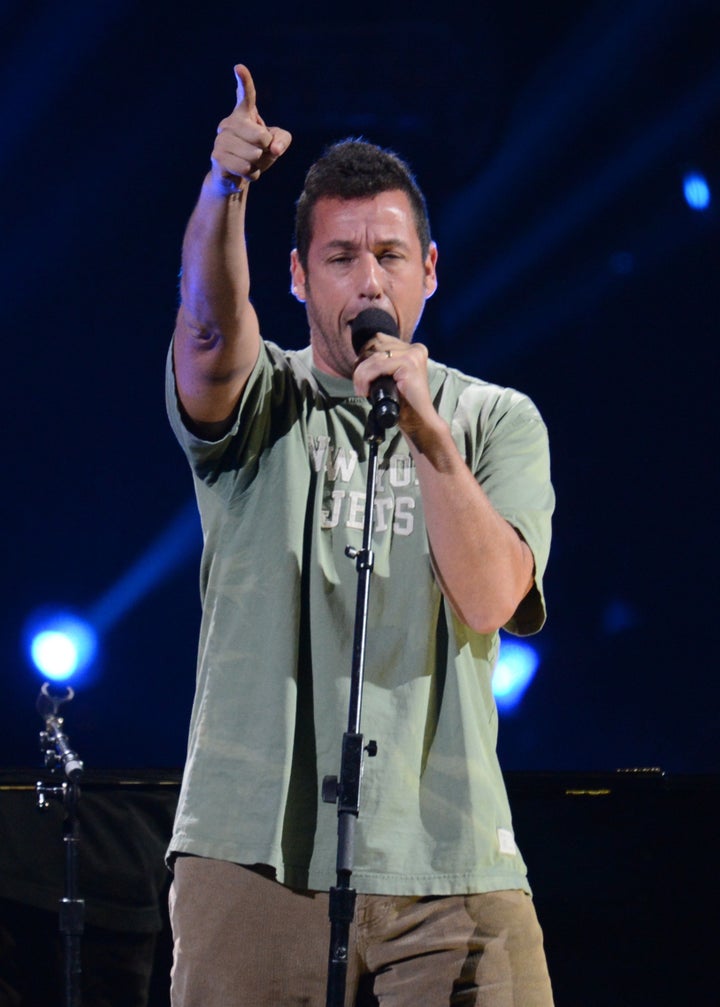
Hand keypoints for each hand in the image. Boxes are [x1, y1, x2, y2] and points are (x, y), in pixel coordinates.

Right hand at [210, 64, 291, 192]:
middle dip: (266, 148)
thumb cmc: (258, 154)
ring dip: (258, 165)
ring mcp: (221, 139)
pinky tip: (244, 173)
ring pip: (253, 155)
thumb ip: (283, 140)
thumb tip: (274, 148)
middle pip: (260, 136)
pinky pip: (245, 168)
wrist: (237, 177)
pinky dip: (251, 175)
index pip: (246, 95)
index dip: (244, 81)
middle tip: (259, 151)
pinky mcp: (217, 157)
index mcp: (244, 114)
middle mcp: (229, 123)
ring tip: (250, 163)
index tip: (239, 67)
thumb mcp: (277, 144)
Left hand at [354, 336, 444, 451]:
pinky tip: (365, 391)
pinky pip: (377, 366)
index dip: (364, 355)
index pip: (379, 339)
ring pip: (373, 356)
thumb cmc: (403, 403)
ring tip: (361, 391)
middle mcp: (415, 349)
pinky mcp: (409, 364)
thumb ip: (382, 364)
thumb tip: (358, 358)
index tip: (360, 376)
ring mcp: (413, 355)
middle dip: (361, 365)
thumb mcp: (391, 378)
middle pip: (375, 346)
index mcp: (413, 349)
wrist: (418, 421)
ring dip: (361, 374)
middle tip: (359, 385)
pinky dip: (366, 378)